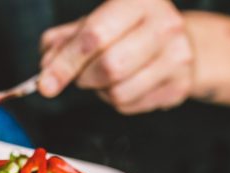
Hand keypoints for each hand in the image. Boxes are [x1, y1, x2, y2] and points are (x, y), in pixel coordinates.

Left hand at [39, 0, 194, 113]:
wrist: (183, 43)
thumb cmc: (135, 30)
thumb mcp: (100, 22)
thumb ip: (68, 40)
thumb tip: (46, 65)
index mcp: (138, 0)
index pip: (94, 36)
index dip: (65, 63)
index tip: (46, 83)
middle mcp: (163, 25)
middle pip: (109, 67)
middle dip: (85, 78)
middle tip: (82, 76)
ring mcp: (176, 58)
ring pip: (119, 93)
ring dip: (102, 92)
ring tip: (108, 78)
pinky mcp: (179, 87)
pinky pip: (131, 106)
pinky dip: (118, 102)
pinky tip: (127, 85)